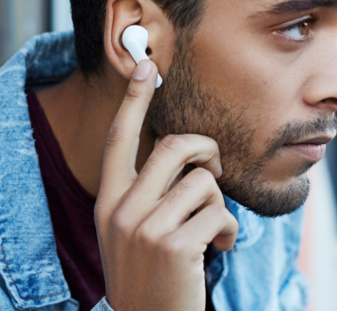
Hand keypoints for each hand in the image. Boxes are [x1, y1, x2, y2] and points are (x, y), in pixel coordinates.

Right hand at [95, 59, 238, 310]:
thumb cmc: (149, 271)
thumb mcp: (131, 229)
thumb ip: (147, 192)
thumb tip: (187, 152)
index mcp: (108, 200)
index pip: (118, 139)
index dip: (133, 100)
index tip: (145, 66)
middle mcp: (120, 209)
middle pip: (174, 146)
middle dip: (206, 150)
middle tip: (216, 169)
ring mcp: (145, 228)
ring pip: (203, 182)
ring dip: (219, 205)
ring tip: (213, 229)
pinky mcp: (174, 245)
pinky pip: (218, 213)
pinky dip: (229, 230)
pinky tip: (219, 248)